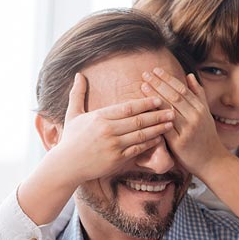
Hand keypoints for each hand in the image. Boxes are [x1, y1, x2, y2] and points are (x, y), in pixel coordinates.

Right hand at [48, 72, 174, 185]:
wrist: (67, 165)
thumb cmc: (71, 139)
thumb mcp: (72, 114)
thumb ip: (77, 94)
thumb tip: (78, 74)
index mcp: (99, 117)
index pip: (127, 107)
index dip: (144, 103)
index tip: (157, 99)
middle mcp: (108, 130)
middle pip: (138, 120)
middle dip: (156, 115)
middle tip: (171, 110)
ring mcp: (114, 145)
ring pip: (141, 135)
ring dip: (158, 128)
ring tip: (170, 123)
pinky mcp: (117, 159)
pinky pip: (138, 149)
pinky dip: (150, 143)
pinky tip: (160, 139)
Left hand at [141, 68, 230, 176]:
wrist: (212, 161)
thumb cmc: (206, 137)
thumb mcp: (206, 114)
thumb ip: (198, 95)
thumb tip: (189, 75)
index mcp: (201, 109)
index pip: (182, 89)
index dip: (168, 79)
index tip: (156, 70)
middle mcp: (195, 117)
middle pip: (174, 96)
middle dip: (158, 84)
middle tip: (145, 74)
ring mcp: (188, 130)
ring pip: (168, 109)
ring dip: (154, 96)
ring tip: (143, 86)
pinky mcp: (179, 143)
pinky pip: (164, 127)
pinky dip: (154, 117)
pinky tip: (145, 109)